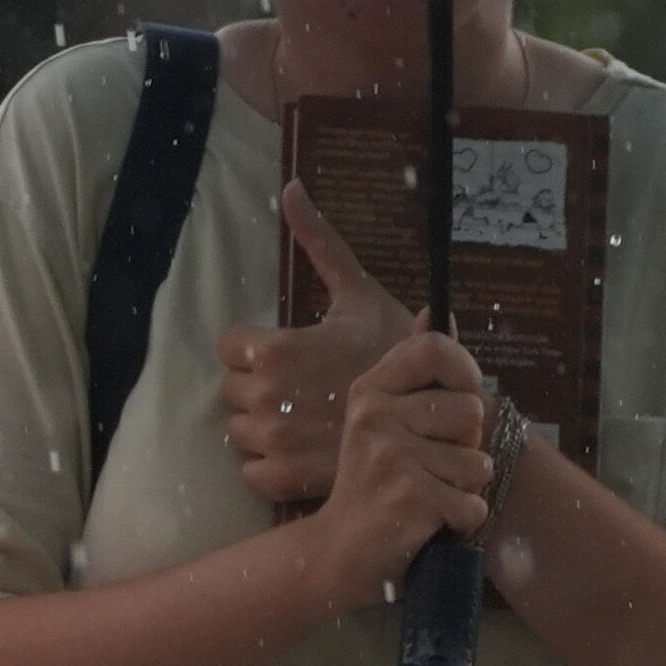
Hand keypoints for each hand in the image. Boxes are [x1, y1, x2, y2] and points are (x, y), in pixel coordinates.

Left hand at [226, 201, 421, 510]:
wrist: (436, 420)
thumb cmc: (395, 352)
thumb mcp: (359, 293)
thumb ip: (319, 242)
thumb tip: (291, 187)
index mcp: (273, 347)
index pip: (229, 348)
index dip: (257, 350)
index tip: (290, 357)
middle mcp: (263, 394)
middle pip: (233, 390)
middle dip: (261, 387)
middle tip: (304, 388)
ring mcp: (273, 440)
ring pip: (240, 431)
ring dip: (266, 426)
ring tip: (305, 418)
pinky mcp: (284, 478)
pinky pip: (251, 471)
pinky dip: (271, 465)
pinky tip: (304, 449)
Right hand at [311, 324, 494, 589]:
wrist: (339, 551)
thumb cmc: (372, 485)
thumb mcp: (383, 419)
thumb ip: (414, 372)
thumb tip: (436, 313)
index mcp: (370, 390)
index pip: (433, 349)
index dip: (463, 370)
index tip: (462, 395)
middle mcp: (375, 416)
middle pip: (471, 410)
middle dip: (466, 447)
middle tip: (429, 466)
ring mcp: (390, 456)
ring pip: (477, 463)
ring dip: (464, 488)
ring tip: (427, 496)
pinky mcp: (409, 497)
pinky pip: (472, 504)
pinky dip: (462, 521)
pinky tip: (428, 522)